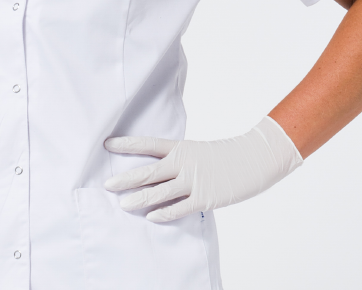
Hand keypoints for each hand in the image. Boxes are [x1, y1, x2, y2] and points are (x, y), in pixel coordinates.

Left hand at [103, 116, 302, 222]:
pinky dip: (164, 213)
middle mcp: (183, 163)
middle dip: (125, 179)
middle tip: (107, 185)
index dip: (127, 145)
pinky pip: (178, 208)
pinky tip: (151, 217)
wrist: (254, 159)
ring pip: (159, 192)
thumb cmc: (224, 156)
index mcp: (181, 148)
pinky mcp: (204, 198)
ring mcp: (193, 181)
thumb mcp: (197, 151)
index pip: (148, 144)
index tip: (107, 145)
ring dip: (139, 199)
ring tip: (122, 204)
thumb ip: (178, 161)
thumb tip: (157, 175)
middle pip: (148, 172)